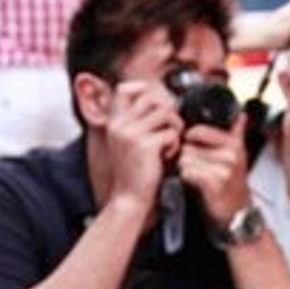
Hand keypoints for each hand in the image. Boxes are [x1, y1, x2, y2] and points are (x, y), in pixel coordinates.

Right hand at [106, 79, 182, 214]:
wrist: (129, 200)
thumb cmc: (134, 173)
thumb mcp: (128, 144)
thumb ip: (137, 123)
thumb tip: (161, 102)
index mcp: (114, 122)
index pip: (125, 89)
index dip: (143, 90)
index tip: (156, 105)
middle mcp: (120, 124)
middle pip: (152, 98)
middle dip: (168, 112)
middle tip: (170, 131)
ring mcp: (131, 134)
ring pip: (166, 112)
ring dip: (175, 128)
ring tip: (170, 144)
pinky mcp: (146, 146)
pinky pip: (171, 133)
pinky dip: (175, 145)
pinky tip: (168, 157)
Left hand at [176, 121, 249, 226]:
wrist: (239, 213)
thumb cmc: (233, 185)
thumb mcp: (239, 155)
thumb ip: (237, 133)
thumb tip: (242, 115)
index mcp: (234, 142)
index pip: (197, 130)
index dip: (189, 140)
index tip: (193, 149)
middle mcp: (231, 153)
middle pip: (188, 144)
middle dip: (186, 155)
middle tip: (195, 166)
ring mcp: (224, 168)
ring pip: (185, 158)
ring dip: (184, 168)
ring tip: (196, 175)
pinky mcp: (215, 182)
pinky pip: (187, 171)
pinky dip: (186, 178)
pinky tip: (194, 183)